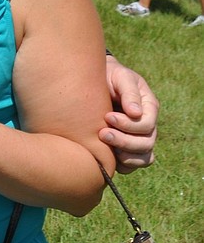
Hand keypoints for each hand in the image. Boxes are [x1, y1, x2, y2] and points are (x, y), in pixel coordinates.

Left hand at [99, 55, 158, 171]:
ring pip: (143, 158)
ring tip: (104, 144)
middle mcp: (147, 125)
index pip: (147, 125)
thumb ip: (129, 92)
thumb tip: (136, 113)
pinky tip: (107, 155)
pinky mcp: (126, 148)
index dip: (128, 125)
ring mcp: (138, 138)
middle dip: (123, 141)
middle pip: (146, 144)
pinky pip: (132, 165)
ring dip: (124, 155)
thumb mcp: (120, 77)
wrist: (94, 82)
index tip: (107, 117)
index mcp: (149, 108)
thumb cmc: (109, 76)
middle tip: (102, 133)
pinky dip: (122, 165)